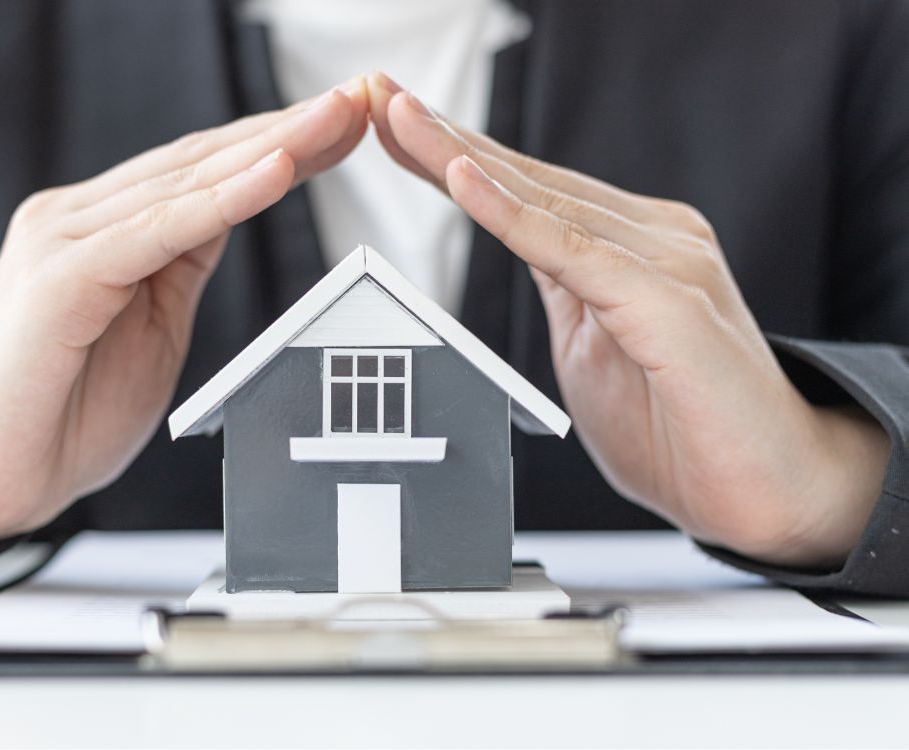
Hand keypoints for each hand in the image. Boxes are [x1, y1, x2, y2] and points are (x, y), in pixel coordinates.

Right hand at [0, 81, 369, 557]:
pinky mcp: (60, 277)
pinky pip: (158, 231)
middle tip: (360, 99)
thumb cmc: (63, 412)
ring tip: (335, 118)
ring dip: (270, 148)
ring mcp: (63, 240)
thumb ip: (180, 264)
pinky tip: (277, 171)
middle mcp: (78, 219)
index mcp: (104, 230)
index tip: (344, 129)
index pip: (205, 174)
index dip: (278, 146)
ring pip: (185, 183)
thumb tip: (228, 214)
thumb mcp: (151, 326)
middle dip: (287, 130)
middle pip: (201, 163)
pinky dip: (222, 200)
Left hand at [367, 72, 889, 566]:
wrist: (768, 492)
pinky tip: (463, 179)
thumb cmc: (682, 428)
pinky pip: (574, 252)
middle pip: (528, 178)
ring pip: (543, 201)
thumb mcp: (592, 348)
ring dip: (462, 157)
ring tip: (399, 118)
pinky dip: (513, 215)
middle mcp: (652, 237)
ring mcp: (666, 261)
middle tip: (376, 94)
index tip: (392, 127)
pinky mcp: (669, 301)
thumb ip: (563, 290)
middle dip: (443, 137)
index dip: (454, 156)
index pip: (526, 191)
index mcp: (630, 248)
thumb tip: (523, 250)